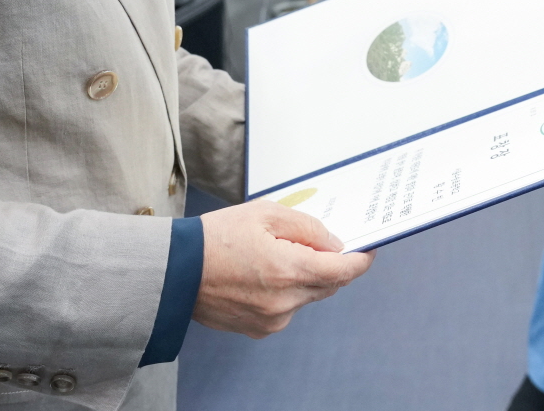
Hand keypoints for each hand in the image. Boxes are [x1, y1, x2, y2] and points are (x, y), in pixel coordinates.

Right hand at [193, 201, 373, 337]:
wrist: (175, 272)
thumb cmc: (216, 238)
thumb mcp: (265, 214)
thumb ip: (307, 227)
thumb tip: (333, 243)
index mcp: (289, 269)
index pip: (343, 270)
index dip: (361, 260)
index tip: (369, 250)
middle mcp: (285, 301)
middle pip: (328, 284)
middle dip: (330, 264)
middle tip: (321, 243)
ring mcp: (272, 319)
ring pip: (307, 296)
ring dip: (305, 277)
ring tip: (278, 254)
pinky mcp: (259, 329)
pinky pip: (287, 308)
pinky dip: (285, 291)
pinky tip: (263, 274)